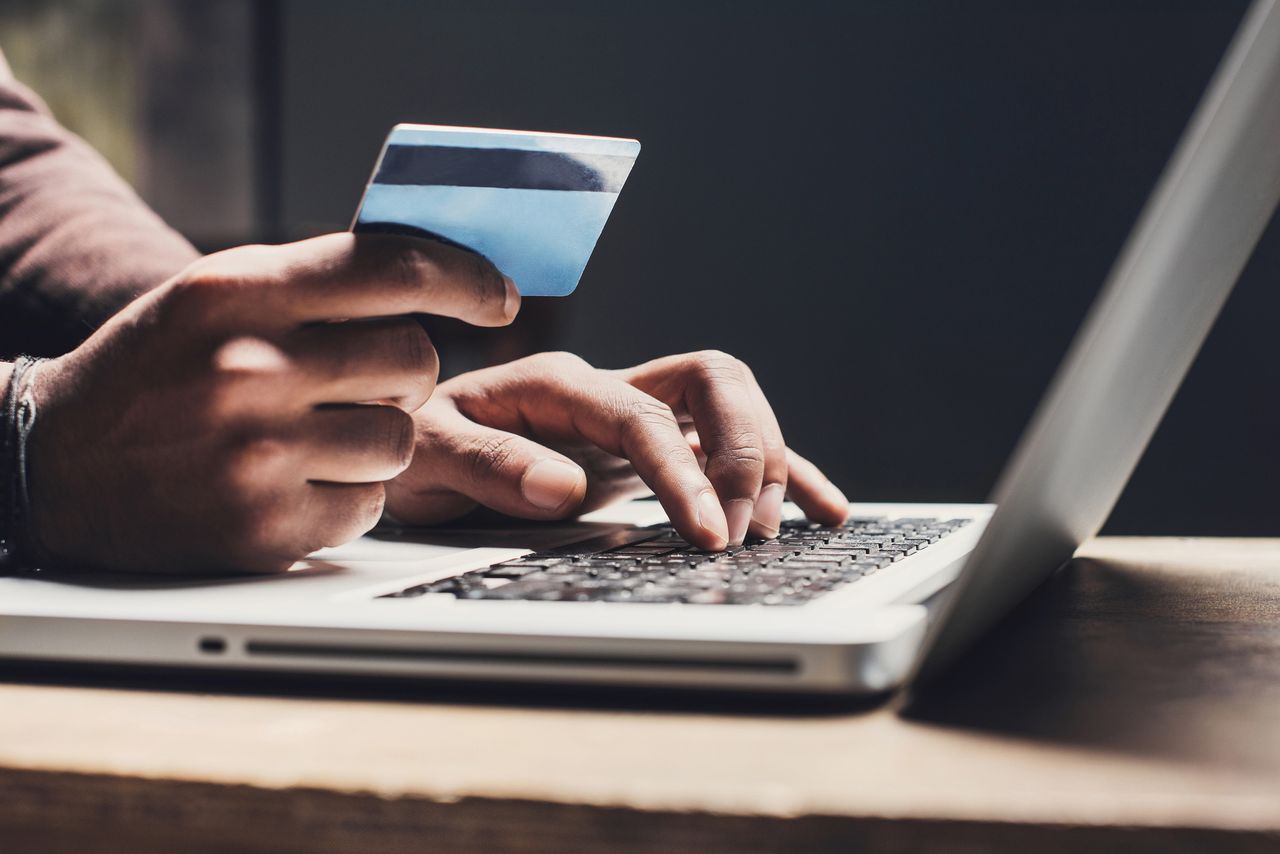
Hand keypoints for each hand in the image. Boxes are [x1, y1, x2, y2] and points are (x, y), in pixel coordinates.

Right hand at [28, 233, 517, 572]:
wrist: (53, 463)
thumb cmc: (153, 368)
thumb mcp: (216, 294)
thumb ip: (315, 280)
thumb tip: (438, 271)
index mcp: (240, 293)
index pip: (393, 267)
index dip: (466, 278)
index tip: (500, 296)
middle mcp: (251, 369)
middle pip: (416, 359)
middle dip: (404, 371)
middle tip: (360, 381)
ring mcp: (259, 456)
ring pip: (403, 440)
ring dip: (376, 439)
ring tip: (313, 435)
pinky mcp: (265, 529)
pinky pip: (370, 506)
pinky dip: (346, 496)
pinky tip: (293, 482)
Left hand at [385, 351, 847, 549]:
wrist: (410, 450)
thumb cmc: (415, 449)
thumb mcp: (426, 456)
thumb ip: (488, 465)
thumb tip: (564, 488)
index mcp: (558, 384)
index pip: (643, 416)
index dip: (684, 471)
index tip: (708, 534)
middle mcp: (608, 390)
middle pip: (713, 382)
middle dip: (744, 451)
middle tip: (741, 532)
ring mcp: (635, 416)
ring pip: (732, 406)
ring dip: (767, 461)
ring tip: (774, 532)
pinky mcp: (650, 451)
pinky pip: (728, 449)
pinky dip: (782, 473)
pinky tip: (823, 508)